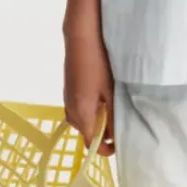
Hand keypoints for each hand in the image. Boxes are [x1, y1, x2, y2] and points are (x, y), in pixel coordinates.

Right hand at [64, 32, 115, 155]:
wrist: (81, 37)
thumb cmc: (98, 64)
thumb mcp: (110, 91)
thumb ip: (112, 116)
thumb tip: (115, 137)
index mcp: (81, 113)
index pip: (90, 143)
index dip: (104, 149)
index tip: (119, 145)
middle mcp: (70, 109)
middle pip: (84, 132)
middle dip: (101, 133)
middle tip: (119, 124)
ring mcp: (66, 98)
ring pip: (81, 120)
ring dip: (95, 120)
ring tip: (112, 110)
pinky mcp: (68, 89)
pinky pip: (77, 108)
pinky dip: (89, 110)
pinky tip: (101, 98)